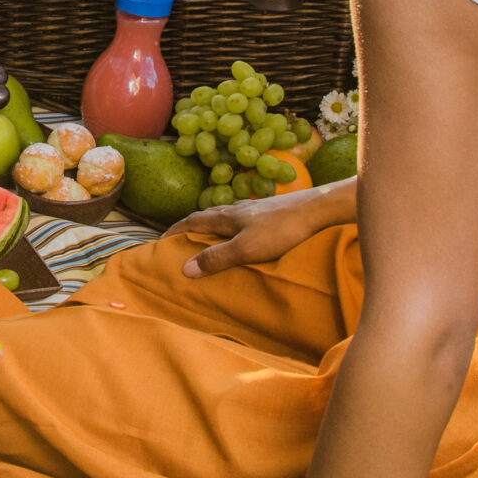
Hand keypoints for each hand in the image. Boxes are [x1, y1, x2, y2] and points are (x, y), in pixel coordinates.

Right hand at [179, 186, 347, 278]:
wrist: (315, 209)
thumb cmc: (280, 230)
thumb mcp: (245, 250)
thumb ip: (216, 258)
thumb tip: (185, 269)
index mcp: (226, 217)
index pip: (192, 222)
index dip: (175, 231)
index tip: (162, 241)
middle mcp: (235, 209)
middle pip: (205, 215)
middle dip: (189, 226)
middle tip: (180, 239)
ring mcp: (252, 208)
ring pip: (223, 215)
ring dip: (210, 224)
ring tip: (207, 236)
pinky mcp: (268, 210)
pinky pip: (240, 216)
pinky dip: (230, 224)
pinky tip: (240, 229)